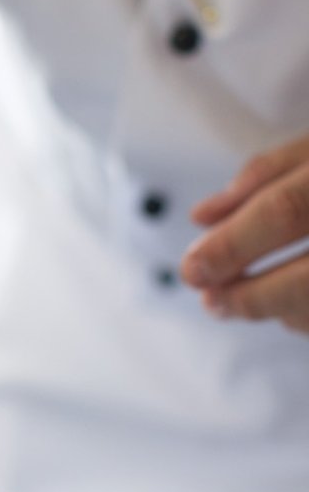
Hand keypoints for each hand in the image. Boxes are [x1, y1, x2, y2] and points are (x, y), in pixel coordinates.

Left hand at [180, 136, 308, 333]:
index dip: (234, 242)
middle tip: (211, 301)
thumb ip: (267, 174)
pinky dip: (304, 316)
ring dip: (276, 311)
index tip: (193, 268)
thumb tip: (203, 217)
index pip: (285, 210)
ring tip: (238, 300)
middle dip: (252, 296)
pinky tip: (285, 307)